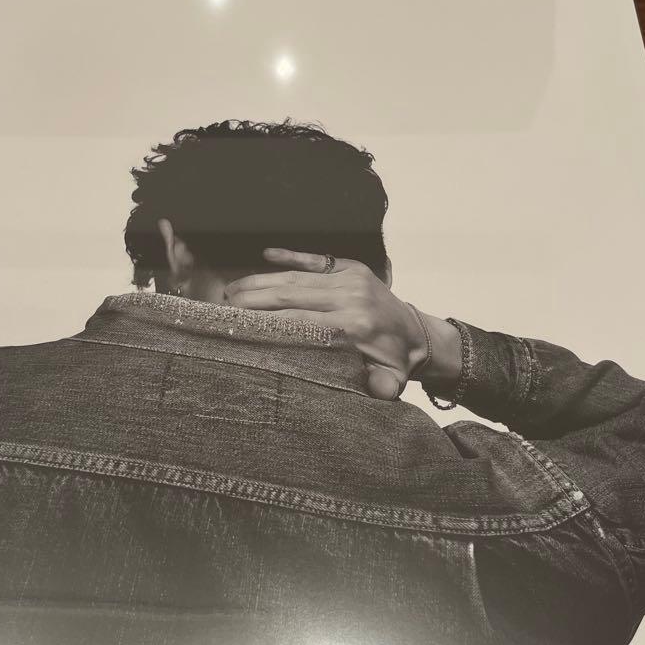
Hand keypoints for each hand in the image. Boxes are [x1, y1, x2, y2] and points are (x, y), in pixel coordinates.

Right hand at [225, 248, 450, 400]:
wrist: (419, 335)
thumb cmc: (393, 362)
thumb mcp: (388, 381)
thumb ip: (378, 386)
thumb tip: (372, 389)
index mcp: (355, 326)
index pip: (300, 321)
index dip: (267, 322)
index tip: (239, 325)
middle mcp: (351, 297)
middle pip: (292, 295)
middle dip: (255, 299)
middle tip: (225, 305)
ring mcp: (351, 278)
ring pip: (297, 277)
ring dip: (262, 280)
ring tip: (234, 289)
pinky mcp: (352, 267)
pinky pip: (316, 259)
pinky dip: (290, 256)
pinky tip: (266, 254)